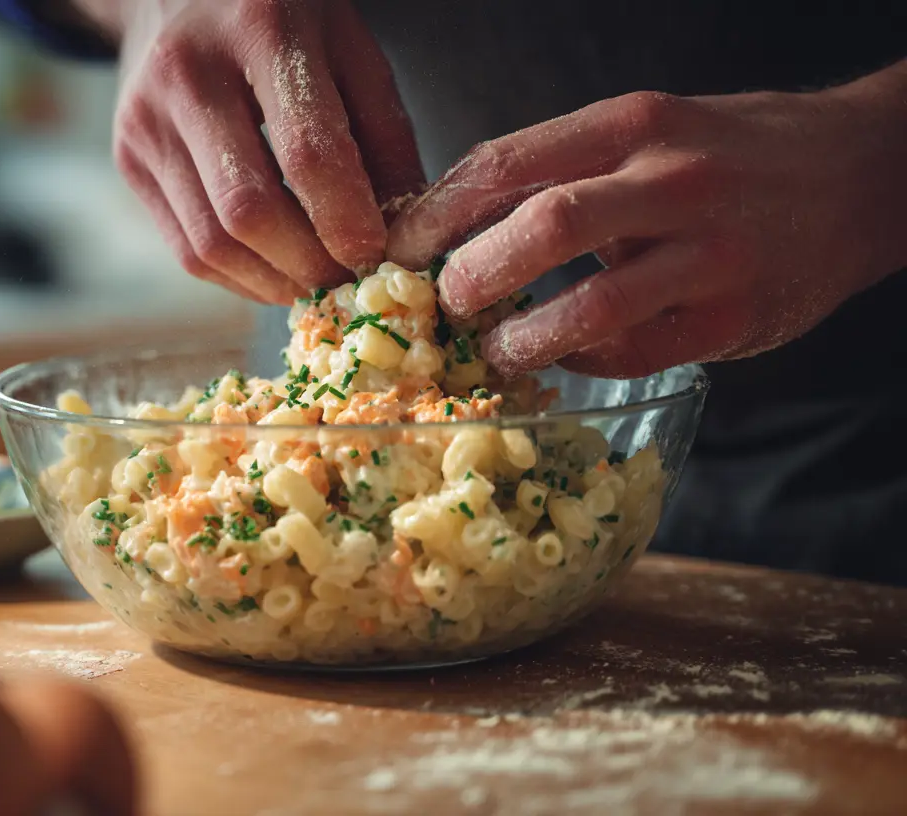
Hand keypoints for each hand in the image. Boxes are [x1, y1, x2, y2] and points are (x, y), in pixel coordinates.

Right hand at [97, 0, 423, 302]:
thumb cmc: (280, 16)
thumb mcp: (348, 46)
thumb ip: (383, 133)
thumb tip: (400, 232)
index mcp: (260, 30)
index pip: (306, 150)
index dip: (345, 218)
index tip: (374, 255)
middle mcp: (188, 74)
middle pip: (249, 210)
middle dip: (308, 265)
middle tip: (348, 283)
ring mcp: (146, 122)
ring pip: (210, 243)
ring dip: (272, 282)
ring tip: (314, 285)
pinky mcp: (128, 160)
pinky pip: (185, 248)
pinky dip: (237, 277)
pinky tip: (274, 271)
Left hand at [388, 69, 906, 378]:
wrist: (860, 177)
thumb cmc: (730, 156)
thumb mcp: (648, 132)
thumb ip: (565, 169)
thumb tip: (453, 225)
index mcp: (634, 125)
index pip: (508, 162)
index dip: (438, 212)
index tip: (399, 247)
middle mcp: (674, 181)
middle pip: (545, 225)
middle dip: (474, 272)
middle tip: (445, 302)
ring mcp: (710, 253)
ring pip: (591, 305)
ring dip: (524, 336)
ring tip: (495, 348)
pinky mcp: (735, 318)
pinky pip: (635, 353)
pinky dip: (585, 360)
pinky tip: (567, 355)